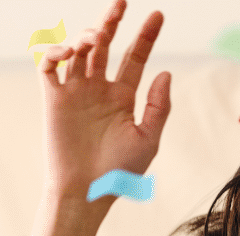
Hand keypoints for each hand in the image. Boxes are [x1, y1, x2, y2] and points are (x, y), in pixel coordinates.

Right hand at [38, 1, 170, 199]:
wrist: (88, 190)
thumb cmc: (121, 170)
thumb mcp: (148, 138)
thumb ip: (158, 106)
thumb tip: (165, 72)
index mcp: (123, 98)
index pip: (135, 59)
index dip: (145, 36)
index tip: (157, 15)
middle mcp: (99, 89)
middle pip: (104, 46)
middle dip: (111, 22)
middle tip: (120, 3)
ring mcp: (76, 91)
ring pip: (78, 50)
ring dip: (86, 37)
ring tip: (95, 39)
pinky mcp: (54, 97)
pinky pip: (50, 65)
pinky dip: (56, 52)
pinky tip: (69, 52)